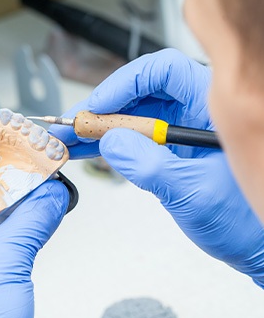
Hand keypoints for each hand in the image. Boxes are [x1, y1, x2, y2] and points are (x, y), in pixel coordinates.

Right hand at [53, 49, 263, 284]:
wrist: (251, 244)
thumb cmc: (243, 219)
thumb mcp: (194, 192)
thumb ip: (150, 166)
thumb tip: (111, 143)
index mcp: (212, 108)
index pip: (163, 72)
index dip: (125, 84)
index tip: (98, 107)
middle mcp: (195, 114)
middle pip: (141, 94)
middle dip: (102, 110)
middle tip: (73, 126)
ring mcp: (180, 133)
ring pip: (132, 117)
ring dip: (100, 129)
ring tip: (71, 140)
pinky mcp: (169, 153)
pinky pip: (134, 141)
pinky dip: (109, 146)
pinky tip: (88, 151)